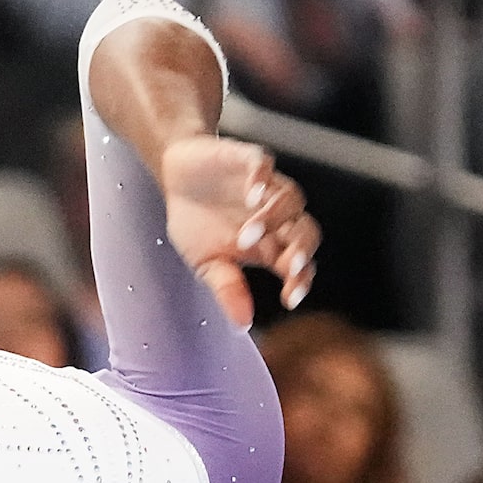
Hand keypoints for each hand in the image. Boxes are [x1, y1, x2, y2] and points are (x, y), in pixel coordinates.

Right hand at [159, 134, 317, 324]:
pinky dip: (262, 178)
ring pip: (290, 199)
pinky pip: (264, 165)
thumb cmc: (196, 220)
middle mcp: (277, 216)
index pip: (298, 264)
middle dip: (302, 250)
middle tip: (290, 266)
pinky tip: (252, 195)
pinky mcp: (247, 160)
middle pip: (306, 231)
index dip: (300, 280)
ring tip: (247, 235)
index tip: (289, 298)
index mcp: (271, 244)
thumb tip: (242, 323)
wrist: (175, 174)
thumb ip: (227, 289)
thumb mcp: (207, 262)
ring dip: (273, 218)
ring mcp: (264, 187)